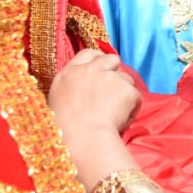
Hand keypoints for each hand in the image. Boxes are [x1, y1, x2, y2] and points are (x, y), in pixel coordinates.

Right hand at [48, 49, 141, 188]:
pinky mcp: (127, 89)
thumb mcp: (56, 101)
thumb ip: (71, 87)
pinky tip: (121, 122)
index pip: (89, 53)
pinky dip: (132, 108)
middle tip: (114, 90)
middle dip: (115, 70)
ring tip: (114, 113)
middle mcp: (91, 69)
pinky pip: (136, 96)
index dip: (98, 60)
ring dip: (123, 92)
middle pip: (111, 59)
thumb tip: (82, 88)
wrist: (81, 140)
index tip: (102, 69)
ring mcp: (110, 77)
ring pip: (126, 78)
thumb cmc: (63, 130)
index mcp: (70, 72)